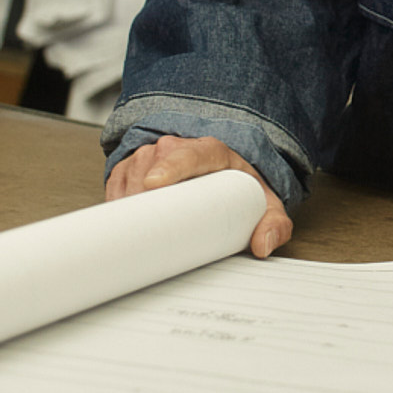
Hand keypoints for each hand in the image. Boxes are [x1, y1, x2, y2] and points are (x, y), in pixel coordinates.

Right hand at [105, 135, 292, 256]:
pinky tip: (130, 219)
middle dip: (144, 198)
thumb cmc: (241, 185)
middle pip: (151, 168)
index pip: (187, 154)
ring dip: (131, 204)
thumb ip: (275, 224)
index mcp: (211, 151)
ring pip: (130, 177)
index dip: (169, 168)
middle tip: (149, 231)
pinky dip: (119, 202)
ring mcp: (151, 154)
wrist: (226, 169)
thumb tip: (263, 245)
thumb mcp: (265, 203)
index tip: (155, 184)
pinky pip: (116, 183)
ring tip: (144, 229)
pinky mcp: (132, 166)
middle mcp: (176, 147)